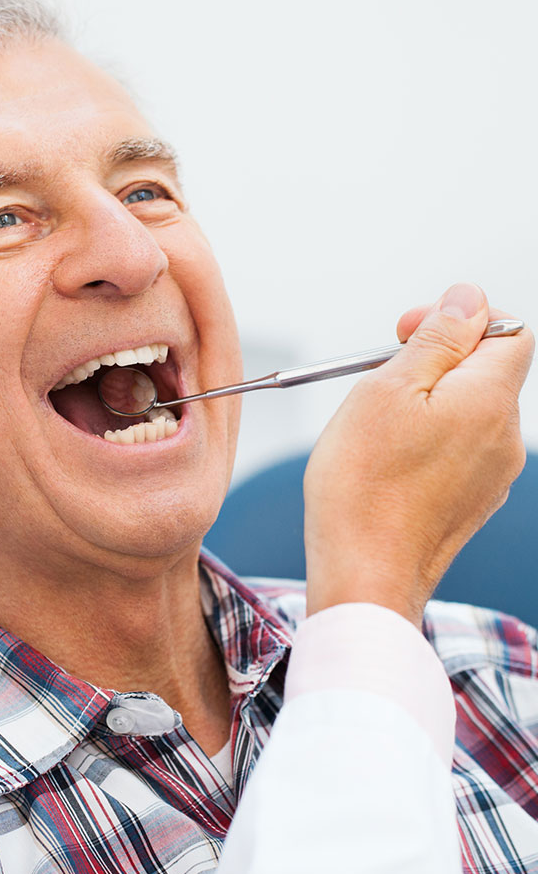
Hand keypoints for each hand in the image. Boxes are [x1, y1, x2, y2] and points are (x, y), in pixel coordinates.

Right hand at [303, 283, 533, 624]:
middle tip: (379, 378)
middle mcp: (505, 437)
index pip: (509, 330)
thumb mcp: (387, 389)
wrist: (365, 574)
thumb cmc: (364, 485)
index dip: (461, 319)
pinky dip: (426, 443)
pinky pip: (458, 452)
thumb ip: (435, 339)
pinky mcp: (473, 503)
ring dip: (426, 404)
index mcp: (490, 399)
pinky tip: (386, 463)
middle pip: (486, 372)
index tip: (406, 333)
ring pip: (467, 413)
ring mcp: (493, 475)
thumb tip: (467, 300)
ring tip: (375, 428)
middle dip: (433, 363)